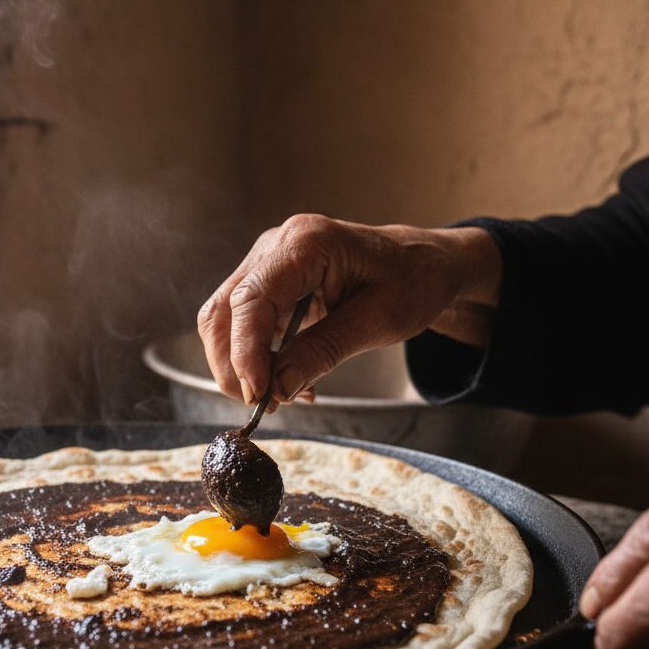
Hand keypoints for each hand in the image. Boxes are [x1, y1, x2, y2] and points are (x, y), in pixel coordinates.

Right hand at [197, 214, 501, 405]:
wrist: (424, 262)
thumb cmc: (412, 281)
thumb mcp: (378, 321)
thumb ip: (323, 352)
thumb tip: (277, 389)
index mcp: (305, 243)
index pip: (252, 300)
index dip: (246, 351)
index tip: (257, 394)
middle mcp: (276, 246)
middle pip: (225, 311)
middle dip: (234, 364)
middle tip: (264, 405)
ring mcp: (268, 262)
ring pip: (225, 320)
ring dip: (241, 364)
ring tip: (278, 395)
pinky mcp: (269, 282)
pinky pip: (244, 324)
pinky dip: (256, 357)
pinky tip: (286, 378)